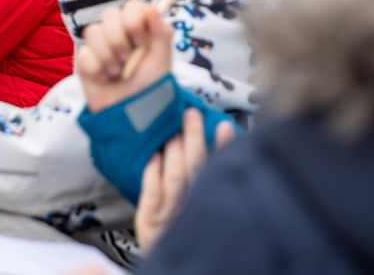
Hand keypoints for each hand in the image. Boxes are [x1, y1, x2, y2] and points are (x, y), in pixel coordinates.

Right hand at [76, 0, 173, 112]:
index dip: (133, 20)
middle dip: (119, 40)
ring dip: (107, 56)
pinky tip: (104, 78)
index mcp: (141, 29)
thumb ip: (161, 33)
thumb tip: (154, 7)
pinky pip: (84, 53)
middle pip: (109, 14)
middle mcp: (120, 33)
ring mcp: (101, 45)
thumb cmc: (151, 89)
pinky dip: (96, 69)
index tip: (140, 42)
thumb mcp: (162, 62)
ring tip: (117, 72)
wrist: (130, 116)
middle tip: (127, 60)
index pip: (132, 6)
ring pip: (93, 31)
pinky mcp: (85, 59)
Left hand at [135, 108, 234, 251]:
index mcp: (207, 204)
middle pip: (196, 170)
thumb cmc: (182, 233)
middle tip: (191, 114)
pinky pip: (152, 195)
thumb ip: (209, 181)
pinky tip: (154, 156)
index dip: (223, 148)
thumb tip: (220, 145)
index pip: (218, 171)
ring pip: (175, 179)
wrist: (170, 268)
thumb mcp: (201, 209)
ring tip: (173, 130)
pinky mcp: (149, 223)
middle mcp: (192, 210)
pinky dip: (152, 173)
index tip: (225, 125)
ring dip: (175, 151)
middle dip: (194, 139)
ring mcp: (169, 217)